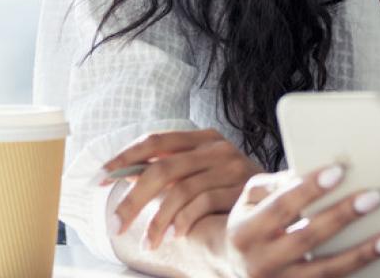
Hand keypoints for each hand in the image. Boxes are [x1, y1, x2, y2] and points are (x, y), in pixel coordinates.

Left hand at [106, 129, 263, 248]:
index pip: (154, 140)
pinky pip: (203, 203)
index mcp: (200, 137)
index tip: (100, 178)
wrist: (279, 197)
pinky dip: (184, 221)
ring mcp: (229, 165)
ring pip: (180, 190)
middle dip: (134, 199)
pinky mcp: (240, 186)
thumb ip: (168, 170)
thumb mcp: (199, 172)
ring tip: (149, 242)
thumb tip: (123, 175)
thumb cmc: (230, 187)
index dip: (124, 158)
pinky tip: (175, 235)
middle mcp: (214, 146)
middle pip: (162, 168)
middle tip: (116, 224)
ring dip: (158, 220)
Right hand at [223, 164, 379, 276]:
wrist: (237, 270)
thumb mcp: (251, 200)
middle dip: (342, 216)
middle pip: (307, 238)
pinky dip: (358, 273)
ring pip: (326, 272)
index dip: (310, 188)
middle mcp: (260, 264)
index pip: (281, 206)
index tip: (339, 170)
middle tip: (374, 196)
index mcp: (244, 233)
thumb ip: (275, 184)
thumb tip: (309, 170)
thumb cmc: (251, 225)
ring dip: (362, 254)